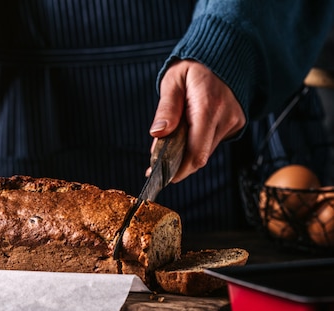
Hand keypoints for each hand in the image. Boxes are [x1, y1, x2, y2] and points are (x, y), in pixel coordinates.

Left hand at [149, 60, 245, 181]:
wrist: (224, 54)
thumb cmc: (193, 68)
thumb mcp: (173, 81)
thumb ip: (166, 108)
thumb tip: (157, 134)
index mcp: (208, 106)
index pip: (195, 151)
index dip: (178, 170)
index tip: (159, 175)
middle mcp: (226, 117)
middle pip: (200, 156)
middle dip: (177, 166)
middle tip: (155, 167)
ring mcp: (234, 122)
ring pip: (205, 152)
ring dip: (185, 155)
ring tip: (167, 147)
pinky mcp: (236, 124)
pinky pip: (212, 143)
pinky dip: (196, 145)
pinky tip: (184, 137)